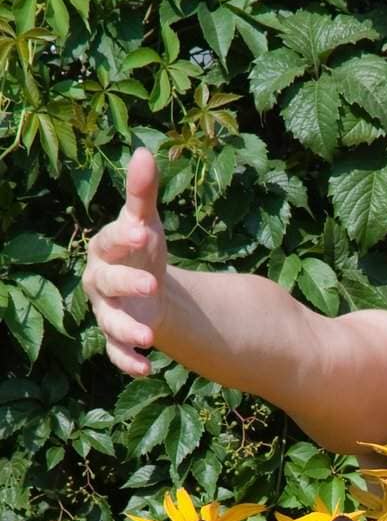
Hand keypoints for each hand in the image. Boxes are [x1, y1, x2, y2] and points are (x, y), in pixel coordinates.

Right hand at [82, 147, 166, 374]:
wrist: (147, 288)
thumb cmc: (141, 250)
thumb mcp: (146, 222)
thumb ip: (143, 193)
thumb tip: (144, 151)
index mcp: (105, 250)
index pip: (110, 241)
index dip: (124, 237)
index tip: (144, 231)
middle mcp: (100, 282)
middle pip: (107, 283)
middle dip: (126, 285)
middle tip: (152, 286)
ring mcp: (107, 311)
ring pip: (109, 323)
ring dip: (126, 332)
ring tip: (148, 338)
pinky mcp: (118, 338)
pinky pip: (116, 354)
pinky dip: (129, 362)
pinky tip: (149, 369)